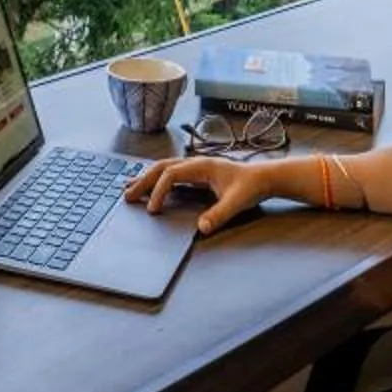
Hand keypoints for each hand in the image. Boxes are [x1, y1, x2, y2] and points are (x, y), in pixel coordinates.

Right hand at [122, 155, 279, 235]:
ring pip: (164, 168)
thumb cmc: (252, 187)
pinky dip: (157, 179)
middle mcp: (195, 163)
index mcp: (202, 166)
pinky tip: (149, 186)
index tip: (152, 209)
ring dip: (146, 177)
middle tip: (127, 196)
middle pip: (161, 168)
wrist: (264, 178)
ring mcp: (196, 167)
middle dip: (143, 181)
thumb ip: (219, 215)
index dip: (159, 191)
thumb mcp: (237, 202)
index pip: (171, 174)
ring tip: (128, 187)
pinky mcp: (198, 174)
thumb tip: (201, 228)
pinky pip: (171, 174)